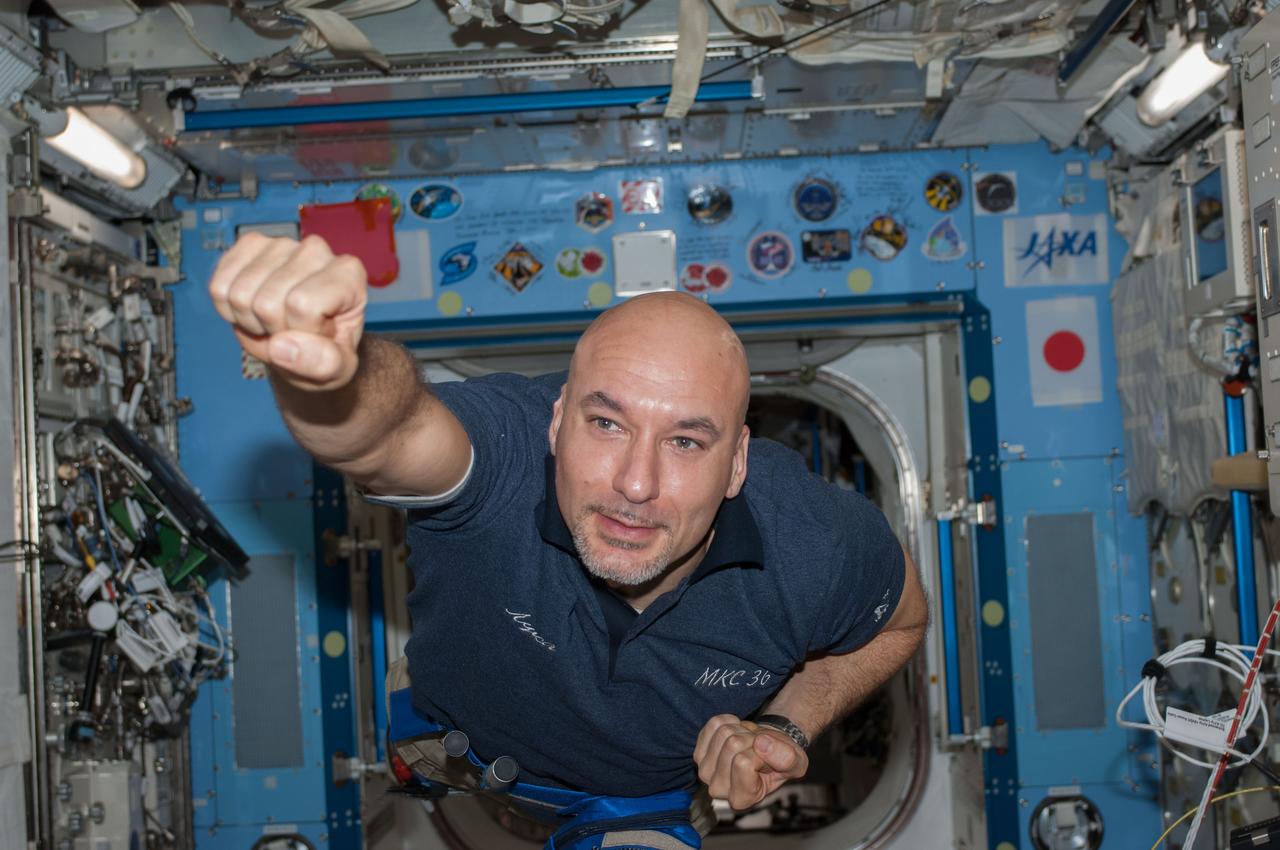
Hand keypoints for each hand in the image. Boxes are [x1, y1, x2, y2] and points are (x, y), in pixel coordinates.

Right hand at [208, 232, 367, 390]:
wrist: (304, 344)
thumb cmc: (326, 351)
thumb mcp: (337, 370)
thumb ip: (323, 363)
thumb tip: (281, 346)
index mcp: (349, 274)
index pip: (303, 305)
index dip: (300, 332)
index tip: (315, 335)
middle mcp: (316, 250)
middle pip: (267, 302)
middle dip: (274, 330)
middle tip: (293, 332)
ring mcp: (280, 244)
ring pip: (239, 295)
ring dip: (251, 322)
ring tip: (275, 323)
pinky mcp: (249, 246)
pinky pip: (218, 286)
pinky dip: (229, 310)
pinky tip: (254, 311)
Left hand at [693, 714, 808, 810]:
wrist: (769, 748)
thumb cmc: (781, 760)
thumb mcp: (796, 762)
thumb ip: (786, 758)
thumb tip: (761, 744)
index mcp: (742, 799)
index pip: (743, 763)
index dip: (759, 752)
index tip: (765, 759)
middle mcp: (718, 789)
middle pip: (732, 744)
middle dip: (750, 738)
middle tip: (757, 748)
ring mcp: (705, 771)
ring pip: (723, 733)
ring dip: (741, 730)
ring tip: (749, 742)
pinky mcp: (699, 753)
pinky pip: (714, 724)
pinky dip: (730, 721)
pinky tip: (737, 733)